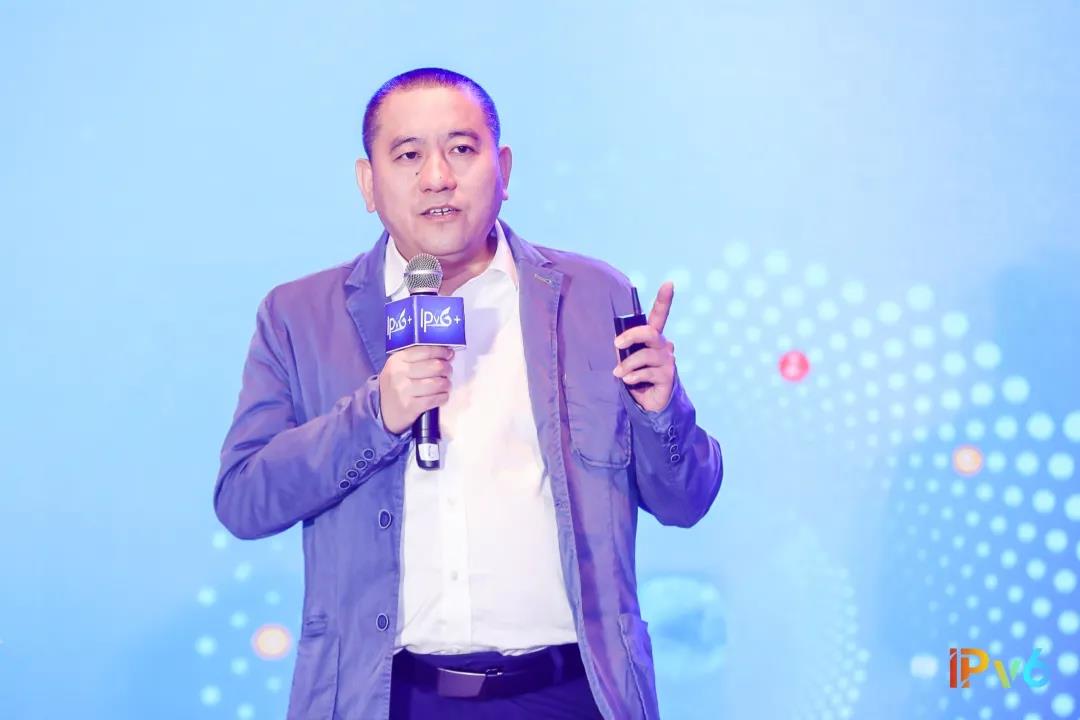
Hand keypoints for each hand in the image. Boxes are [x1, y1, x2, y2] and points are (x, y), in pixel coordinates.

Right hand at [378, 345, 454, 434]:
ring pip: (437, 383)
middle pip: (435, 366)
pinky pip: (435, 399)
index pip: (426, 350)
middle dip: (447, 369)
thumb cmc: (397, 386)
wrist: (383, 411)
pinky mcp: (410, 406)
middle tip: (447, 372)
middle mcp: (399, 373)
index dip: (441, 351)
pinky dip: (443, 397)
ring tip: (445, 385)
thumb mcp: (399, 367)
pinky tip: (442, 396)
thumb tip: (446, 353)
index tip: (449, 354)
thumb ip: (418, 358)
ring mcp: (403, 390)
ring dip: (446, 384)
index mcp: (397, 360)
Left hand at [613, 282, 675, 412]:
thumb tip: (620, 345)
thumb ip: (626, 349)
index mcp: (653, 338)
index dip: (664, 299)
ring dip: (627, 365)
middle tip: (617, 345)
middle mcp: (663, 346)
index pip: (660, 315)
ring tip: (619, 374)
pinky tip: (630, 381)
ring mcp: (667, 360)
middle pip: (650, 331)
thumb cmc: (636, 376)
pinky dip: (634, 377)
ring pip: (645, 355)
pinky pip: (647, 372)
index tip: (669, 283)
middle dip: (631, 335)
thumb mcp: (627, 359)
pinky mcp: (668, 376)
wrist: (647, 402)